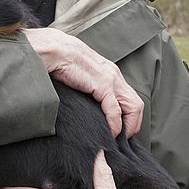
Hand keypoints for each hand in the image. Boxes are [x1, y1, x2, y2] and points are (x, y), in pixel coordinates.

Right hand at [22, 27, 142, 136]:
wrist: (52, 49)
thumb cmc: (59, 60)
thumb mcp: (78, 73)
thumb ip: (86, 84)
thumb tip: (84, 98)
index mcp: (108, 71)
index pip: (129, 97)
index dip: (128, 117)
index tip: (118, 131)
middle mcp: (114, 74)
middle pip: (136, 104)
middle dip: (132, 125)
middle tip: (121, 139)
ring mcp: (110, 78)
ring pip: (132, 108)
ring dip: (127, 127)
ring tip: (117, 139)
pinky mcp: (102, 85)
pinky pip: (115, 110)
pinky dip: (115, 125)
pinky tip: (109, 134)